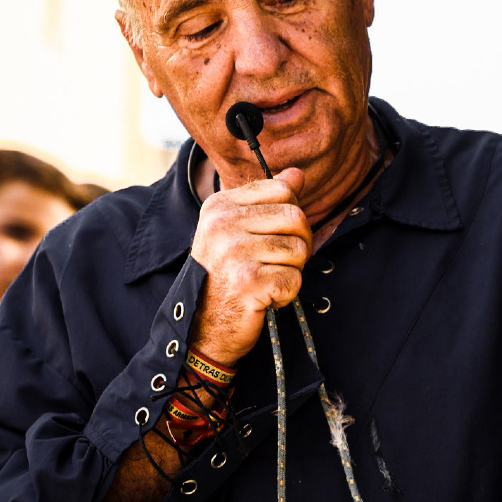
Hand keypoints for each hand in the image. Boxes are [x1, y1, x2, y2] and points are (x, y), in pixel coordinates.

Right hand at [188, 168, 311, 366]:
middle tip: (276, 263)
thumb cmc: (224, 276)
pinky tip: (264, 298)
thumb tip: (298, 174)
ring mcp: (234, 253)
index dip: (291, 215)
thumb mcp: (239, 230)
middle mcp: (223, 225)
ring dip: (291, 271)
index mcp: (220, 206)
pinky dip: (287, 293)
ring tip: (265, 280)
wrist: (202, 328)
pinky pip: (295, 278)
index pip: (283, 190)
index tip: (274, 235)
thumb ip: (269, 199)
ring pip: (300, 249)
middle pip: (296, 218)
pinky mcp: (248, 282)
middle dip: (298, 244)